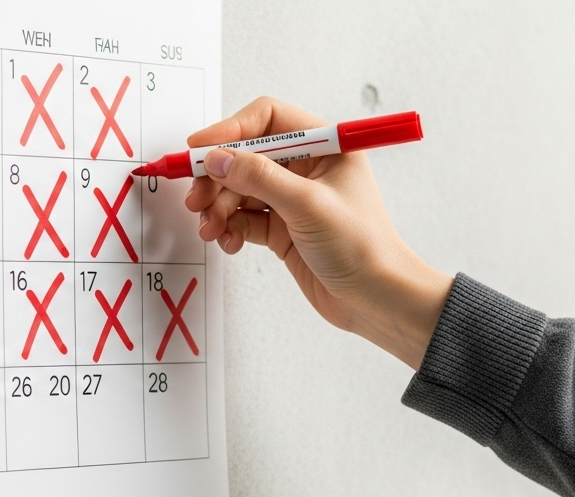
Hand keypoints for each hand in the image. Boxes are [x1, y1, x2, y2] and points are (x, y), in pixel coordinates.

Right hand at [185, 97, 452, 369]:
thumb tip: (217, 158)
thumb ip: (259, 177)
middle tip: (197, 198)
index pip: (267, 120)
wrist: (376, 299)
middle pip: (245, 156)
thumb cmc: (363, 247)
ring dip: (218, 207)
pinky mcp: (281, 229)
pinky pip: (243, 219)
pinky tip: (229, 242)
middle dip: (217, 177)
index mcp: (325, 146)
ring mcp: (291, 199)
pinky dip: (229, 228)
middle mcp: (306, 168)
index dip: (230, 130)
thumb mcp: (308, 205)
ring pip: (239, 190)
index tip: (199, 148)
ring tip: (211, 228)